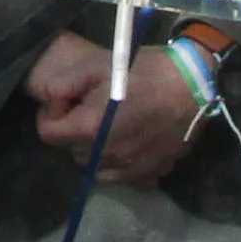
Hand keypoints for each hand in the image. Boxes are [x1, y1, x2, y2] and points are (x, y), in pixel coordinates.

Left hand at [25, 35, 203, 185]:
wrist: (193, 83)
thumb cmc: (144, 70)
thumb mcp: (99, 64)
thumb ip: (64, 82)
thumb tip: (47, 98)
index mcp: (90, 128)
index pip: (48, 134)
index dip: (52, 115)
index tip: (68, 102)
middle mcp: (107, 156)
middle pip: (73, 151)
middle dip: (76, 131)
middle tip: (95, 108)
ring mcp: (131, 168)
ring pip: (96, 168)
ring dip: (98, 150)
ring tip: (114, 125)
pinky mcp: (152, 172)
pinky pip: (125, 177)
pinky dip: (123, 165)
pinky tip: (134, 144)